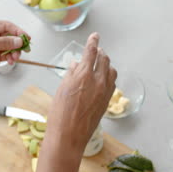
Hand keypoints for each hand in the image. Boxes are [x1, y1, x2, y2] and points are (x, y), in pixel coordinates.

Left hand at [0, 20, 29, 86]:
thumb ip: (2, 43)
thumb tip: (17, 40)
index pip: (6, 26)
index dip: (17, 31)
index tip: (26, 37)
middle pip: (11, 36)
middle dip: (18, 42)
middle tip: (24, 48)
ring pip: (10, 47)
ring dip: (15, 51)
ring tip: (15, 57)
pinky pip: (7, 55)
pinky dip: (11, 58)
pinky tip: (11, 60)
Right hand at [45, 33, 116, 153]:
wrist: (69, 135)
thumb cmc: (59, 113)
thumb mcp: (61, 89)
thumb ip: (70, 75)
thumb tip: (75, 65)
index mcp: (83, 75)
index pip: (91, 52)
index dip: (93, 42)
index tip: (95, 36)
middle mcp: (97, 81)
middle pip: (104, 60)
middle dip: (100, 53)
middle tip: (97, 50)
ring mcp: (105, 91)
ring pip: (111, 70)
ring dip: (106, 64)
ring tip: (101, 63)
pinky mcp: (107, 101)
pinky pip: (112, 83)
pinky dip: (108, 76)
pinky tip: (103, 78)